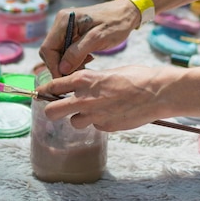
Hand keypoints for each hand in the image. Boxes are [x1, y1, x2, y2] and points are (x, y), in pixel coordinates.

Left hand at [38, 66, 175, 131]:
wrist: (157, 93)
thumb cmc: (137, 77)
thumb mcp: (109, 72)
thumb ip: (92, 82)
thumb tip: (82, 88)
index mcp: (84, 79)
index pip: (53, 85)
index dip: (45, 89)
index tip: (41, 93)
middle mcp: (84, 98)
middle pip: (52, 111)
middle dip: (51, 110)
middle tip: (55, 110)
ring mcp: (94, 116)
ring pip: (73, 123)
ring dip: (79, 118)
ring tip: (93, 111)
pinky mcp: (105, 127)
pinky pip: (95, 126)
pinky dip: (100, 122)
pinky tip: (113, 114)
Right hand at [39, 0, 140, 76]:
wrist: (126, 12)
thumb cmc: (115, 23)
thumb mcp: (98, 38)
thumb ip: (78, 53)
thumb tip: (62, 69)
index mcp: (64, 20)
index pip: (48, 48)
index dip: (54, 66)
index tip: (65, 78)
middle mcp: (60, 22)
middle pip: (50, 51)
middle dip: (62, 65)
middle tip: (79, 72)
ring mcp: (65, 27)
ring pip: (58, 52)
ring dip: (68, 63)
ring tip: (86, 64)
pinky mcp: (72, 32)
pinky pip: (66, 50)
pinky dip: (74, 58)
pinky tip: (87, 58)